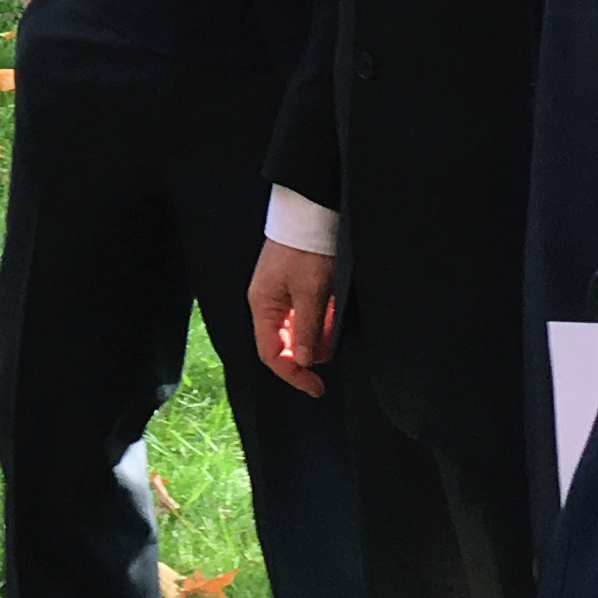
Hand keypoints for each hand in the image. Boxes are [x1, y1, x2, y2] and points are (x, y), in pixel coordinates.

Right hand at [249, 239, 337, 396]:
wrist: (311, 211)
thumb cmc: (307, 248)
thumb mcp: (311, 292)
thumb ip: (307, 330)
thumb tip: (305, 361)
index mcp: (263, 305)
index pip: (271, 354)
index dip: (293, 375)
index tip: (317, 386)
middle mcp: (267, 302)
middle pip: (282, 344)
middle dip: (306, 357)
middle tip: (331, 361)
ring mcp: (279, 293)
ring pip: (295, 330)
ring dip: (314, 340)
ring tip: (334, 339)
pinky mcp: (292, 284)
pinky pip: (303, 314)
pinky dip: (317, 324)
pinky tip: (332, 323)